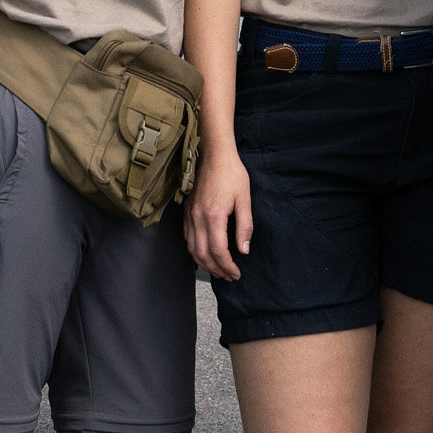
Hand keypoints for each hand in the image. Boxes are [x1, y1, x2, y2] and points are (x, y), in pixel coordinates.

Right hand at [185, 148, 253, 281]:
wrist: (214, 155)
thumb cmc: (232, 173)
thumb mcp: (244, 199)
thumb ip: (245, 226)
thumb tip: (243, 250)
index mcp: (214, 216)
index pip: (218, 251)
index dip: (228, 266)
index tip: (237, 274)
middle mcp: (198, 218)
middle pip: (202, 254)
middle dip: (216, 270)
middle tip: (229, 277)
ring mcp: (190, 215)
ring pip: (192, 249)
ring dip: (204, 264)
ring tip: (218, 271)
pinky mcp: (187, 211)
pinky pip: (187, 238)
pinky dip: (195, 252)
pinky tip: (204, 254)